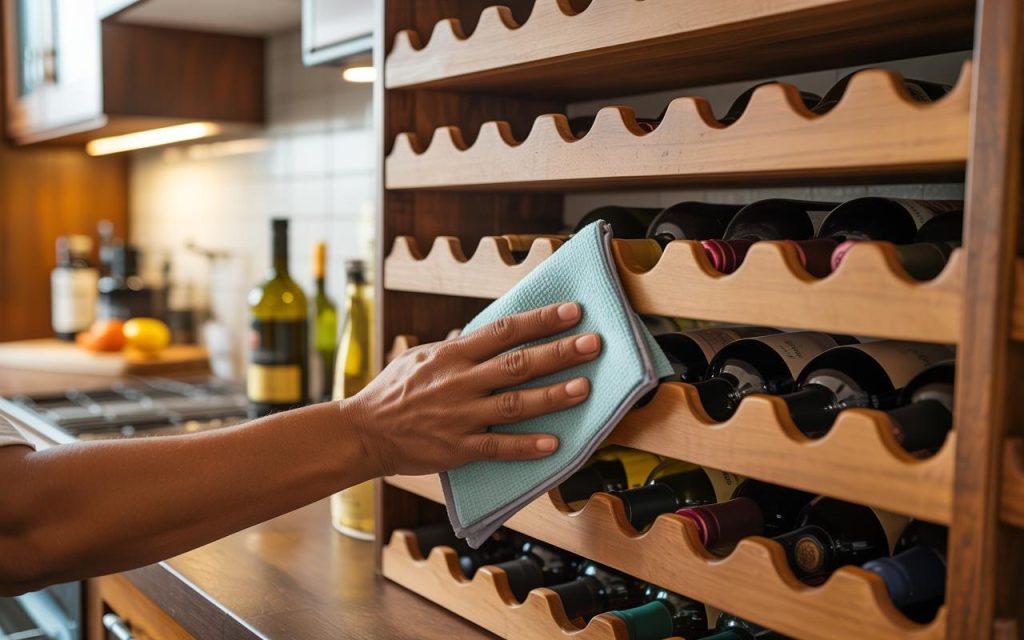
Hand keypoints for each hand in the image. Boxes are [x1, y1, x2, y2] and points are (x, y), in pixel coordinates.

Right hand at [349, 302, 599, 476]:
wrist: (363, 432)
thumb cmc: (394, 391)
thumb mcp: (422, 357)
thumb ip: (458, 348)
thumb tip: (492, 335)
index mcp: (452, 354)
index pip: (504, 330)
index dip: (540, 320)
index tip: (573, 311)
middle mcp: (459, 382)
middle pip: (517, 364)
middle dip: (558, 352)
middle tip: (594, 343)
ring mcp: (459, 416)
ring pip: (514, 404)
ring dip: (552, 396)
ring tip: (584, 388)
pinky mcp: (457, 448)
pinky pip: (497, 448)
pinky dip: (525, 446)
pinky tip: (554, 444)